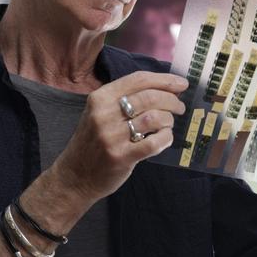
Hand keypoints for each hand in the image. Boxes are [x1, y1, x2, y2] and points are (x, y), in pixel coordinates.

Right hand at [52, 71, 187, 203]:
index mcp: (100, 97)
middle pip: (150, 96)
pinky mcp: (121, 157)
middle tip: (179, 107)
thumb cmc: (93, 141)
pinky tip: (165, 138)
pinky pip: (154, 142)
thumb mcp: (100, 112)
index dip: (164, 79)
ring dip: (169, 119)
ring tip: (168, 124)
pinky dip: (166, 138)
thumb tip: (167, 88)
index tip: (182, 84)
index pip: (138, 79)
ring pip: (154, 117)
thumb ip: (127, 99)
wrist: (75, 177)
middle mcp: (104, 114)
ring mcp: (112, 136)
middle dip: (172, 100)